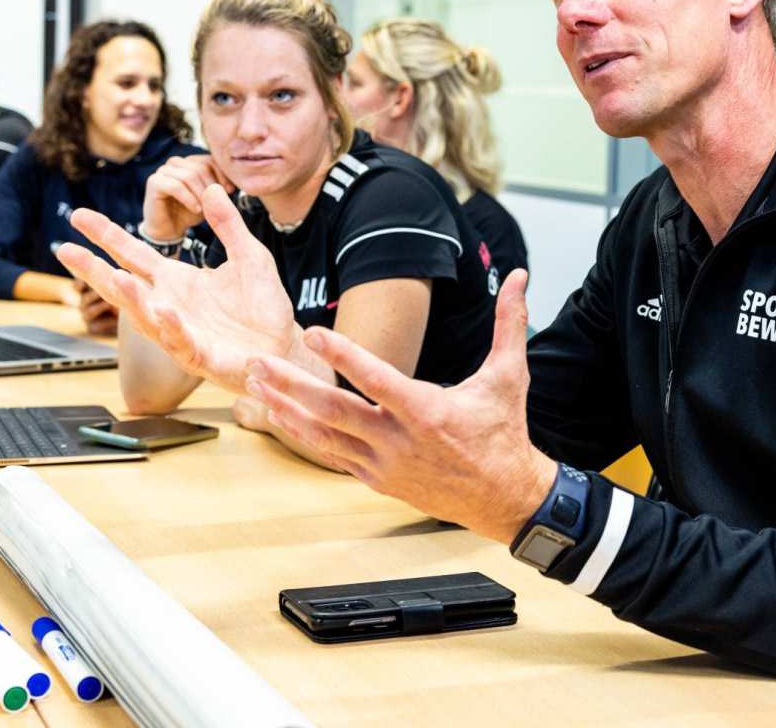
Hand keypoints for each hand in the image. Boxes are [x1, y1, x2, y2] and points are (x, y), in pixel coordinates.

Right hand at [56, 185, 297, 391]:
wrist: (282, 343)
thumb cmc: (262, 304)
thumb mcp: (250, 255)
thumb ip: (229, 225)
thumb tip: (213, 188)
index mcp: (177, 281)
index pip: (134, 255)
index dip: (107, 236)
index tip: (79, 216)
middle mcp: (170, 305)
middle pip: (124, 285)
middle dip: (95, 269)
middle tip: (66, 249)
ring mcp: (180, 332)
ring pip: (145, 316)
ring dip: (130, 298)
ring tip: (114, 277)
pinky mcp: (200, 356)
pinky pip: (181, 341)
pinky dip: (172, 327)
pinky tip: (164, 311)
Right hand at [142, 154, 233, 241]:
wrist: (169, 229)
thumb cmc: (191, 212)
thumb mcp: (211, 198)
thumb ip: (221, 188)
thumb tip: (234, 184)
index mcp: (191, 162)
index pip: (211, 160)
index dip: (223, 175)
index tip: (230, 191)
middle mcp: (176, 162)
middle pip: (201, 167)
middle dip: (211, 188)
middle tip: (215, 204)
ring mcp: (164, 170)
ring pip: (189, 176)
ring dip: (201, 194)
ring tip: (206, 209)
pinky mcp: (154, 182)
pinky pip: (175, 186)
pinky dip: (189, 199)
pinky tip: (196, 209)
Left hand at [245, 270, 556, 543]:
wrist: (505, 498)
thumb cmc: (505, 433)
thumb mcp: (511, 375)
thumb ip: (510, 322)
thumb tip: (521, 277)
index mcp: (428, 411)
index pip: (376, 378)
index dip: (343, 354)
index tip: (313, 332)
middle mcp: (399, 440)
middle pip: (335, 410)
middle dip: (292, 385)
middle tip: (258, 362)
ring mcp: (384, 463)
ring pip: (324, 435)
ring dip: (287, 408)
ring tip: (255, 385)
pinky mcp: (377, 479)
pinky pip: (331, 455)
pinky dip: (302, 434)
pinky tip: (280, 416)